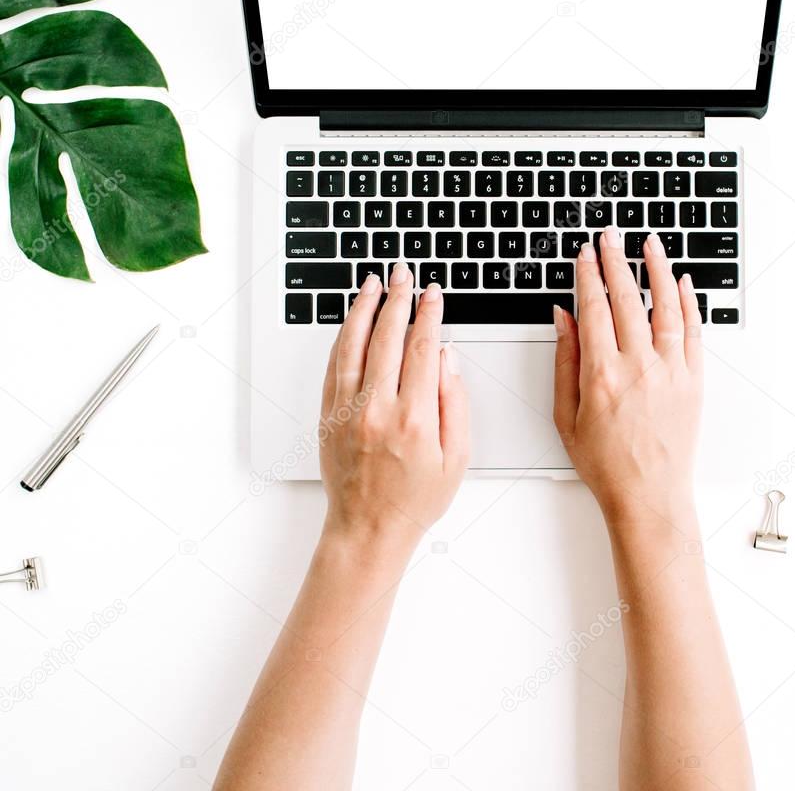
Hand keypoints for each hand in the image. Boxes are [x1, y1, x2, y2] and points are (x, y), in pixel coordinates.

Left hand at [319, 264, 469, 545]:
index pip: (422, 349)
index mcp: (414, 419)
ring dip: (363, 308)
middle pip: (386, 337)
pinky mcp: (328, 416)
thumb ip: (455, 402)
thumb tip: (446, 356)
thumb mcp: (458, 457)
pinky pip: (334, 365)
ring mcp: (347, 411)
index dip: (429, 314)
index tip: (432, 293)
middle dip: (397, 299)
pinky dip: (343, 337)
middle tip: (402, 274)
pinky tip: (352, 320)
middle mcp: (377, 410)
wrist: (369, 529)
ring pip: (353, 344)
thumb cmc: (416, 499)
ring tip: (372, 283)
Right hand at [552, 227, 702, 523]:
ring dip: (656, 270)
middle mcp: (639, 367)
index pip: (593, 308)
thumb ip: (564, 361)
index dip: (588, 275)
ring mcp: (671, 371)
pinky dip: (687, 303)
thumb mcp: (566, 415)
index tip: (585, 254)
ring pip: (664, 306)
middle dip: (616, 261)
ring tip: (650, 244)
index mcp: (602, 374)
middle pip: (626, 299)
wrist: (649, 496)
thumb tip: (563, 319)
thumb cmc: (605, 463)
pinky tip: (681, 282)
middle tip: (611, 237)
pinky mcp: (694, 380)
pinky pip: (691, 331)